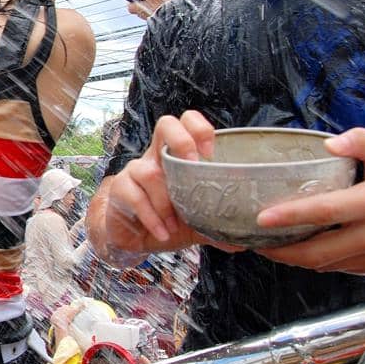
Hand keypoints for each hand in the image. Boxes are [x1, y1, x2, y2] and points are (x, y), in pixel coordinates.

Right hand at [101, 111, 236, 259]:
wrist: (134, 238)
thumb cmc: (167, 221)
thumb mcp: (196, 222)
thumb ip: (216, 225)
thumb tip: (245, 241)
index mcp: (177, 156)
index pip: (187, 122)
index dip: (199, 129)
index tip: (211, 154)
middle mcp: (155, 156)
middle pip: (166, 124)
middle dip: (182, 142)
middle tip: (194, 167)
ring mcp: (135, 170)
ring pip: (150, 172)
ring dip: (166, 202)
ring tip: (176, 225)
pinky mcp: (119, 188)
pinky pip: (135, 197)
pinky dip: (152, 218)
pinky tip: (163, 233)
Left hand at [117, 0, 184, 19]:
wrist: (191, 18)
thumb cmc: (182, 0)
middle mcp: (150, 7)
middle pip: (130, 5)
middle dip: (132, 0)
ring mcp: (150, 17)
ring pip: (135, 12)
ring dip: (137, 6)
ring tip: (149, 1)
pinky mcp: (152, 24)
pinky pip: (142, 17)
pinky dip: (144, 11)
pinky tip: (154, 8)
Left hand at [256, 129, 364, 278]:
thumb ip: (361, 140)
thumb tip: (329, 144)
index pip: (325, 212)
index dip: (290, 216)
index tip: (261, 218)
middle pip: (316, 253)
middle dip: (280, 251)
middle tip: (254, 241)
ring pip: (324, 265)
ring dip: (295, 258)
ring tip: (271, 243)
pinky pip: (338, 268)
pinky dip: (317, 260)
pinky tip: (303, 247)